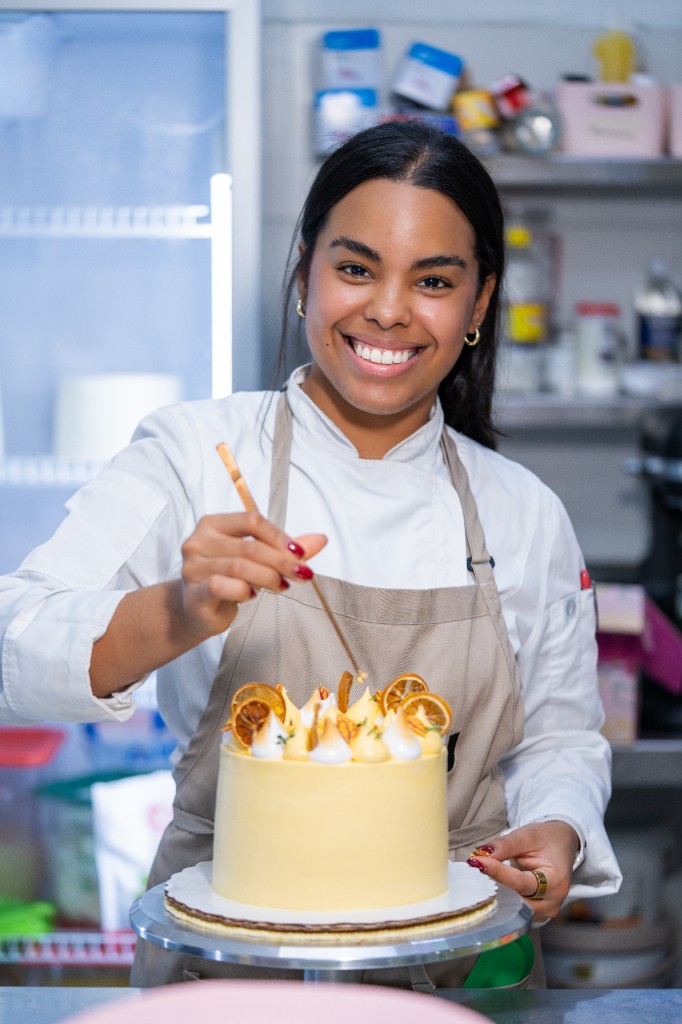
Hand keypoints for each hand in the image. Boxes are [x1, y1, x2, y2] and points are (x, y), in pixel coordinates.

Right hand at [179, 511, 326, 638]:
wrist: (196, 612)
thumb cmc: (227, 581)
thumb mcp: (256, 561)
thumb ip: (285, 549)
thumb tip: (321, 540)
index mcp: (213, 524)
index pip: (251, 520)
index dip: (279, 536)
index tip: (299, 553)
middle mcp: (198, 542)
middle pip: (249, 545)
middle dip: (281, 561)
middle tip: (300, 574)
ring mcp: (193, 567)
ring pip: (239, 566)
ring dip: (267, 577)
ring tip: (280, 586)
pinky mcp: (194, 593)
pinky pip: (221, 586)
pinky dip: (243, 590)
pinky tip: (252, 595)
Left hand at [466, 820, 579, 921]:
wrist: (560, 846)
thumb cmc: (547, 840)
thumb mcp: (528, 835)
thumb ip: (505, 845)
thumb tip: (481, 854)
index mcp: (556, 882)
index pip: (522, 883)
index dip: (498, 873)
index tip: (478, 862)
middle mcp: (551, 902)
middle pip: (516, 901)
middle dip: (493, 888)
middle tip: (471, 872)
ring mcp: (543, 911)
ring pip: (512, 909)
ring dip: (494, 894)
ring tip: (475, 878)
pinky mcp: (533, 914)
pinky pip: (513, 909)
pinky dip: (499, 898)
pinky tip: (485, 886)